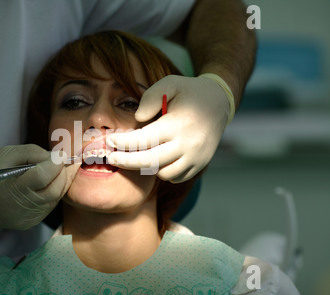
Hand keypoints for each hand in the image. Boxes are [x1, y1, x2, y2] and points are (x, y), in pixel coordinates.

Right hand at [0, 144, 80, 230]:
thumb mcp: (4, 154)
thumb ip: (32, 153)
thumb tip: (56, 157)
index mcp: (12, 188)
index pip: (42, 176)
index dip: (56, 163)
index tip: (62, 154)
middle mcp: (22, 208)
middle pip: (54, 190)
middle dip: (64, 174)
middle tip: (66, 161)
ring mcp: (27, 218)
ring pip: (55, 199)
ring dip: (61, 183)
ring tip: (61, 170)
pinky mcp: (30, 223)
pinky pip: (49, 206)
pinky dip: (53, 192)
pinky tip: (50, 183)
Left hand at [106, 74, 232, 182]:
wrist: (220, 102)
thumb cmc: (189, 91)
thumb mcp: (170, 83)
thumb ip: (150, 98)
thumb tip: (137, 119)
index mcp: (178, 124)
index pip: (144, 140)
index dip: (123, 143)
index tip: (109, 141)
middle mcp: (189, 145)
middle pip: (150, 162)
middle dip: (126, 161)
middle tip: (110, 157)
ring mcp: (196, 158)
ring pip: (163, 173)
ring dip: (147, 166)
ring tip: (136, 154)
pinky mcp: (199, 165)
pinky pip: (175, 177)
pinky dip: (163, 172)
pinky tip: (155, 159)